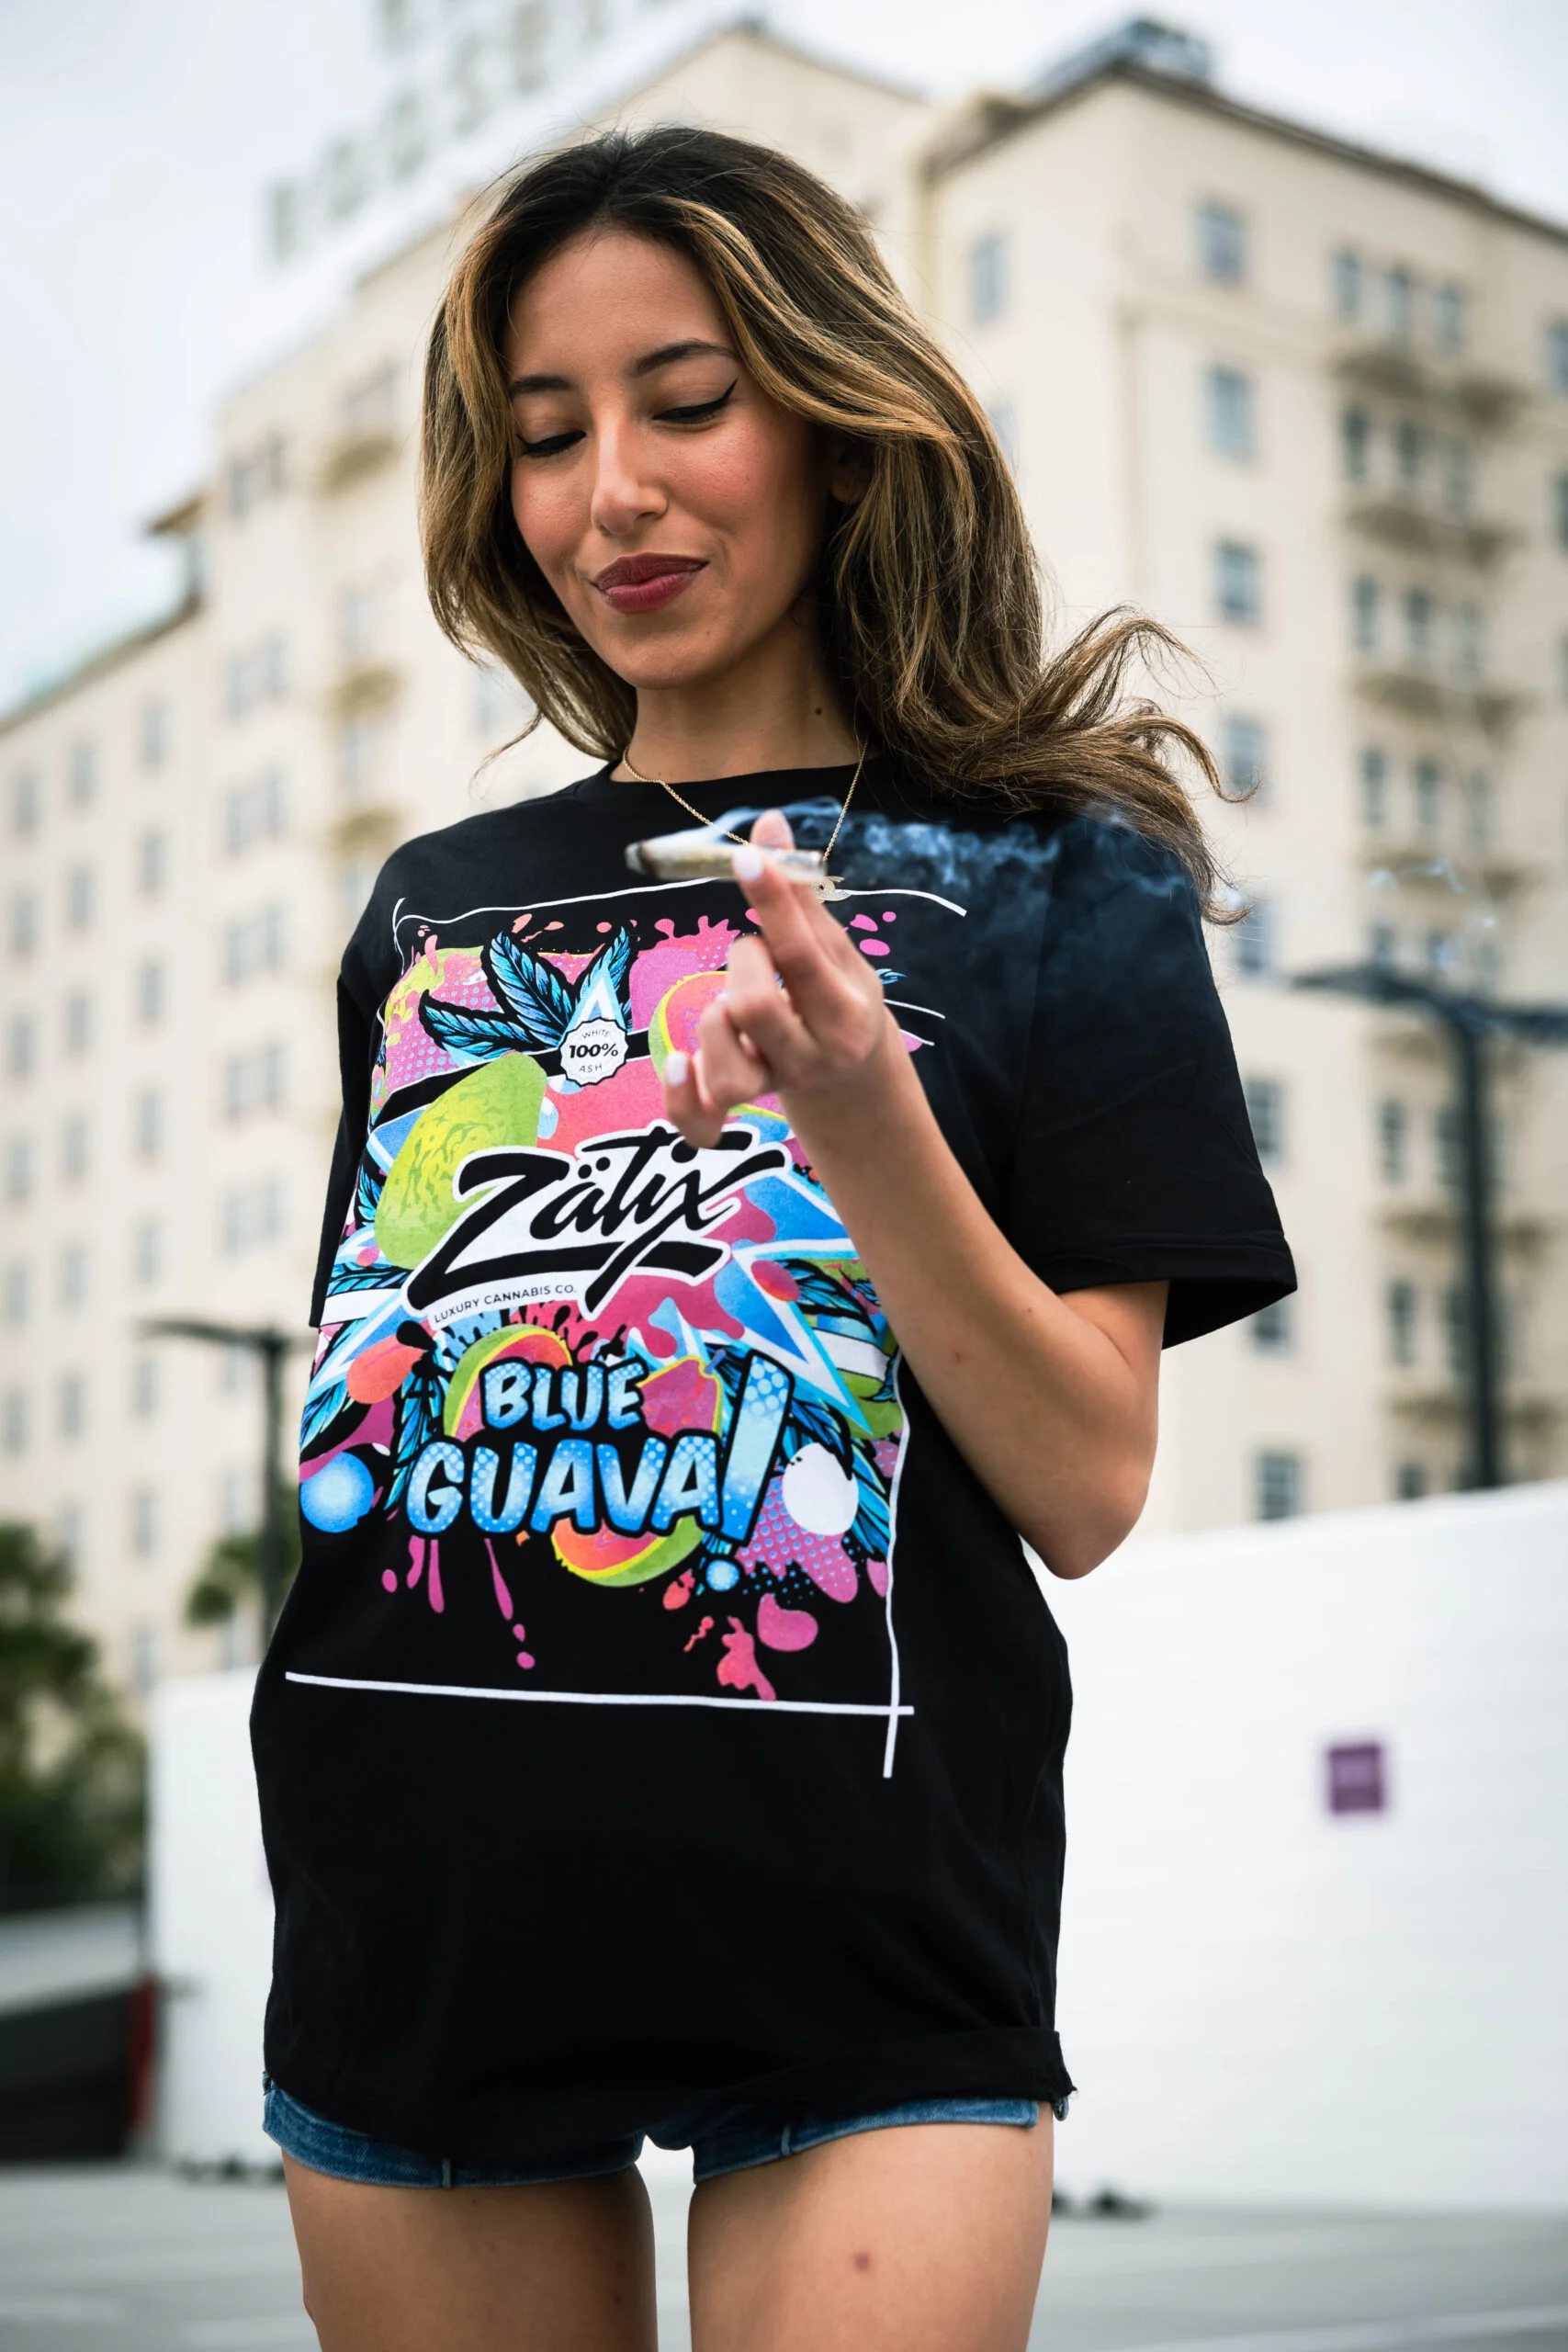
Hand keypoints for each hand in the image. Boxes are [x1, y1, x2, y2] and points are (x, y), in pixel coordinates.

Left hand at [659, 809, 903, 1147]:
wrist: (854, 1083)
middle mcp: (815, 1053)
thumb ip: (798, 895)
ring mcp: (778, 1084)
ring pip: (725, 1063)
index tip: (746, 860)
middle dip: (742, 963)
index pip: (802, 952)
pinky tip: (676, 1064)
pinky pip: (702, 1118)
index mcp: (847, 1008)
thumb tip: (765, 822)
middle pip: (753, 1005)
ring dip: (714, 1022)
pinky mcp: (744, 1104)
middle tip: (756, 958)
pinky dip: (682, 1099)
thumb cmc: (839, 1000)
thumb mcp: (835, 951)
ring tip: (734, 1007)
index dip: (772, 902)